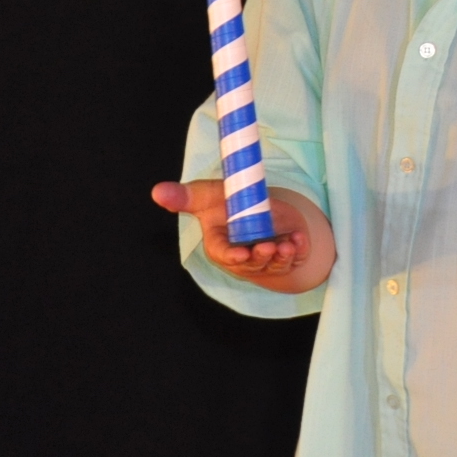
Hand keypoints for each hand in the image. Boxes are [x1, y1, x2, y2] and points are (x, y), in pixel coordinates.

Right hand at [150, 180, 332, 291]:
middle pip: (251, 263)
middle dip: (260, 257)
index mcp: (221, 245)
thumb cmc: (228, 203)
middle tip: (267, 246)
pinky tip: (301, 239)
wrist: (258, 206)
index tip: (240, 254)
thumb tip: (156, 191)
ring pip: (274, 265)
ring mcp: (266, 258)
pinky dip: (300, 250)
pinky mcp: (287, 254)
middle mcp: (244, 256)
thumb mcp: (207, 196)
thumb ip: (184, 197)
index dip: (232, 257)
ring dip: (282, 258)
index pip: (225, 254)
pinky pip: (295, 258)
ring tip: (287, 246)